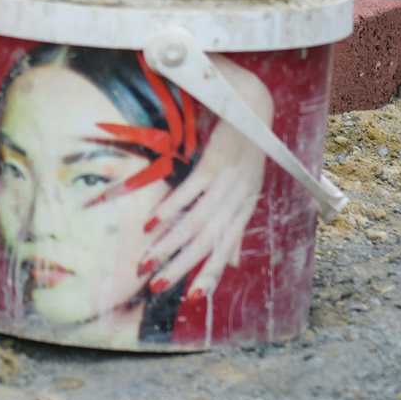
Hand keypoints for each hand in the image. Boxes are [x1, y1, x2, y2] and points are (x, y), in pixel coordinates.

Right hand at [138, 55, 270, 299]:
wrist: (254, 101)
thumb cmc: (245, 144)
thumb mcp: (244, 189)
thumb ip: (234, 226)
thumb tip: (230, 263)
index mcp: (245, 206)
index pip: (224, 248)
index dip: (208, 274)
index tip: (190, 298)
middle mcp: (239, 198)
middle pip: (207, 241)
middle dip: (181, 266)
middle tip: (156, 286)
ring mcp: (229, 180)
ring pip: (197, 221)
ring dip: (169, 244)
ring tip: (146, 261)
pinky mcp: (217, 160)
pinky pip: (192, 190)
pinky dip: (171, 207)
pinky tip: (151, 223)